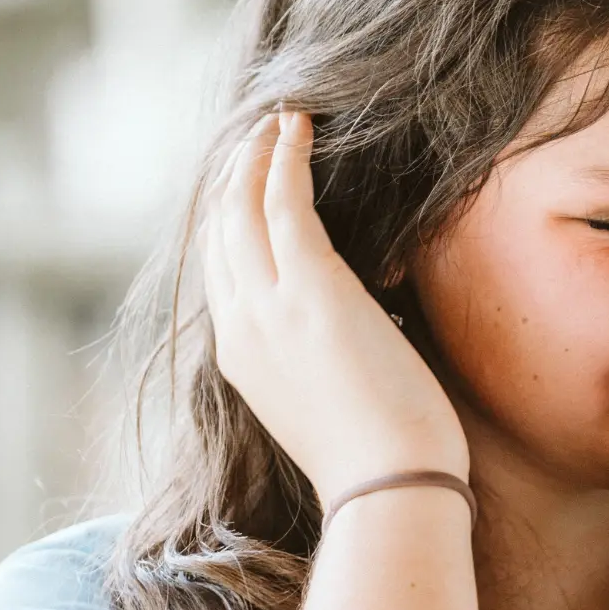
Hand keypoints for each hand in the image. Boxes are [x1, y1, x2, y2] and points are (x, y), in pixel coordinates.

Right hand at [199, 111, 468, 508]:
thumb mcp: (332, 404)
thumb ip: (324, 359)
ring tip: (279, 121)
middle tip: (259, 138)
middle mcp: (240, 330)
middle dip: (234, 177)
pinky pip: (283, 202)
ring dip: (256, 156)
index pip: (222, 274)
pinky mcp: (309, 288)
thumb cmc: (382, 460)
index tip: (250, 187)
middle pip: (219, 232)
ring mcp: (268, 308)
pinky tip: (298, 127)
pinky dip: (285, 157)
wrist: (389, 488)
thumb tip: (358, 329)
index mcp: (242, 362)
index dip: (230, 222)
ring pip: (241, 208)